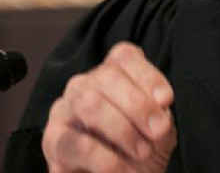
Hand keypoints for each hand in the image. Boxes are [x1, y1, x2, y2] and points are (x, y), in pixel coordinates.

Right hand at [42, 42, 176, 171]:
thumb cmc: (138, 153)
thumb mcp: (157, 130)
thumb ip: (158, 112)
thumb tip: (160, 102)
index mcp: (109, 77)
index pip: (123, 57)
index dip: (146, 75)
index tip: (166, 100)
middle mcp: (83, 87)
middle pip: (107, 77)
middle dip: (138, 105)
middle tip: (157, 131)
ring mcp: (64, 111)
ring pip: (89, 103)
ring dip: (121, 129)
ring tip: (142, 151)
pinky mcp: (53, 143)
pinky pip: (76, 143)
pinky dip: (104, 158)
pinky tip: (122, 170)